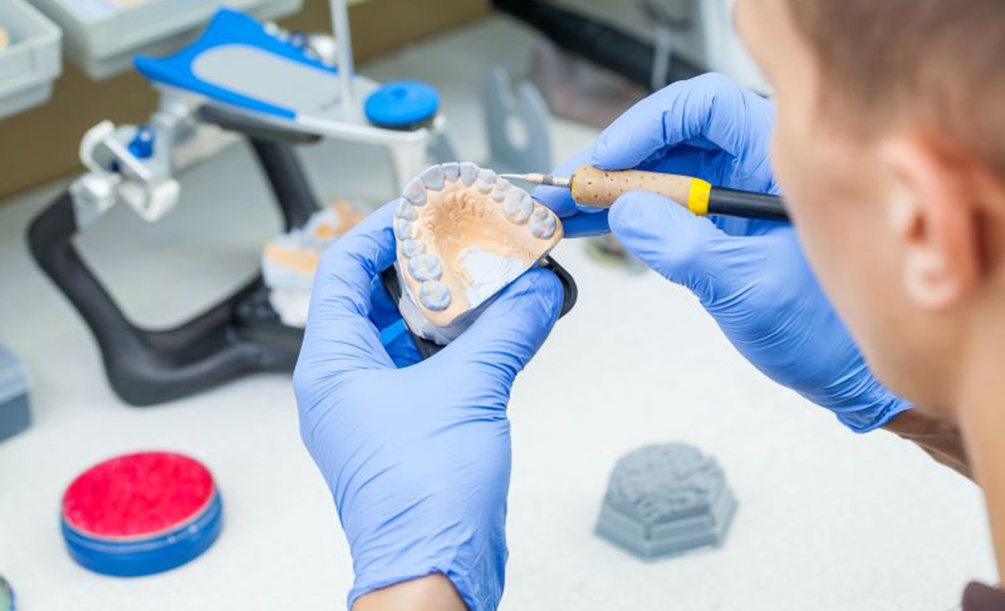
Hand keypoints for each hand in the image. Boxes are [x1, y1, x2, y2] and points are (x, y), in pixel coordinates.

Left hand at [293, 203, 563, 609]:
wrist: (436, 567)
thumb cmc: (421, 499)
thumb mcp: (470, 391)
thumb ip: (508, 330)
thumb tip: (537, 291)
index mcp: (332, 364)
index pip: (344, 268)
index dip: (381, 229)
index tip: (422, 208)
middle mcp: (345, 381)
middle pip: (375, 295)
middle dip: (423, 265)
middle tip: (464, 238)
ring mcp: (374, 405)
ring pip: (404, 331)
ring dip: (445, 304)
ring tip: (485, 275)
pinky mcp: (406, 425)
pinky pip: (427, 365)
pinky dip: (459, 343)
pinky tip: (496, 326)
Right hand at [536, 73, 909, 431]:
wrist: (844, 371)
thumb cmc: (827, 330)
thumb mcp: (750, 289)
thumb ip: (685, 248)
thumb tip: (626, 212)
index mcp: (780, 161)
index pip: (706, 108)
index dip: (649, 125)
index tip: (608, 160)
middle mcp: (753, 168)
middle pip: (671, 138)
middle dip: (614, 163)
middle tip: (568, 189)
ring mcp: (732, 197)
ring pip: (659, 173)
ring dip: (610, 190)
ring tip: (563, 209)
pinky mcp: (716, 227)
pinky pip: (663, 208)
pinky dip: (624, 216)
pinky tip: (588, 224)